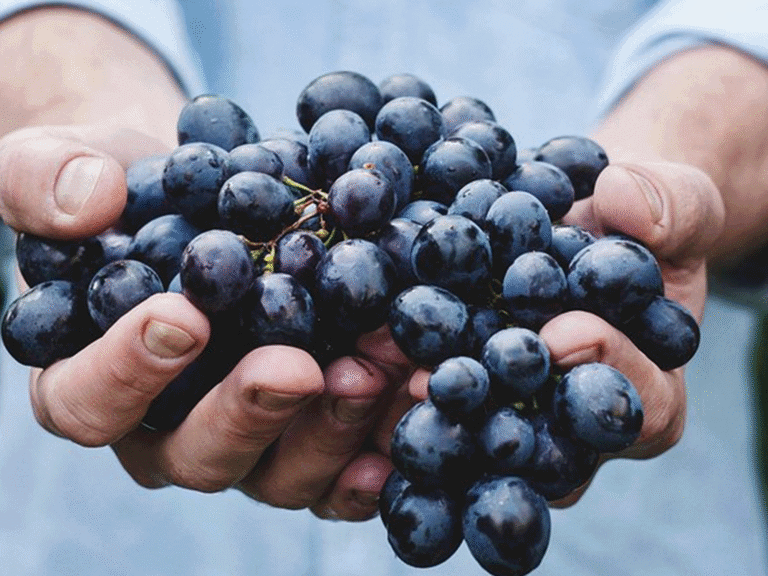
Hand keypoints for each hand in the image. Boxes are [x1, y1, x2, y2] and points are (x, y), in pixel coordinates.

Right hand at [0, 125, 415, 520]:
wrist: (207, 198)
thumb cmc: (128, 192)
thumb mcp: (65, 164)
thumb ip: (46, 178)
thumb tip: (87, 202)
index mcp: (92, 380)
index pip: (88, 402)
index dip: (127, 372)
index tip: (182, 317)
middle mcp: (169, 429)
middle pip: (198, 455)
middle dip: (250, 413)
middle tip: (297, 367)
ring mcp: (248, 439)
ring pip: (280, 474)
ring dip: (331, 429)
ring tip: (377, 369)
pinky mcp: (309, 431)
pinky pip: (341, 467)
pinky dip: (378, 448)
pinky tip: (412, 406)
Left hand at [380, 160, 724, 506]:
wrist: (582, 222)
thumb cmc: (639, 223)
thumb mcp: (676, 203)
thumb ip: (671, 207)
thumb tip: (627, 203)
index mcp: (647, 395)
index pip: (638, 406)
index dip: (606, 371)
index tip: (564, 333)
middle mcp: (572, 426)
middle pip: (540, 444)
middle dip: (491, 411)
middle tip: (440, 381)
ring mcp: (511, 416)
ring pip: (471, 435)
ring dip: (422, 410)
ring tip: (377, 373)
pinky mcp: (458, 393)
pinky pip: (427, 402)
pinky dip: (387, 382)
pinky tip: (351, 358)